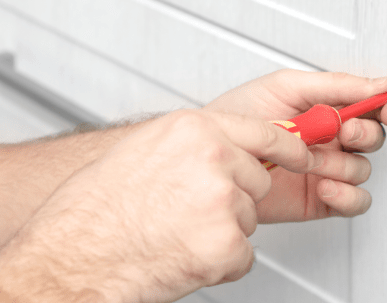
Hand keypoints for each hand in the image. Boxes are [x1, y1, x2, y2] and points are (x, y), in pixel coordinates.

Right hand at [0, 109, 313, 302]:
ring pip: (249, 218)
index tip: (304, 154)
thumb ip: (196, 142)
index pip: (267, 131)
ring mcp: (224, 200)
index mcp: (196, 129)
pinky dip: (220, 263)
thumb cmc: (98, 207)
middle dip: (236, 197)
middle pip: (259, 179)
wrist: (76, 256)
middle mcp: (215, 158)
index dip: (290, 146)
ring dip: (223, 231)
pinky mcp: (228, 243)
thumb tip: (231, 144)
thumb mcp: (148, 149)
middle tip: (189, 211)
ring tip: (176, 232)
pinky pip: (243, 254)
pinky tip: (182, 255)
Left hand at [205, 70, 386, 221]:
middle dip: (364, 133)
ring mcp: (327, 170)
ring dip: (343, 164)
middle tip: (342, 131)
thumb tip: (377, 84)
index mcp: (328, 109)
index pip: (372, 107)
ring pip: (363, 169)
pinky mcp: (321, 199)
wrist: (210, 154)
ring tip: (312, 160)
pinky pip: (355, 201)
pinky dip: (348, 195)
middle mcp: (331, 140)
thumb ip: (335, 85)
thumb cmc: (239, 116)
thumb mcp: (287, 87)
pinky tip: (326, 185)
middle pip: (373, 138)